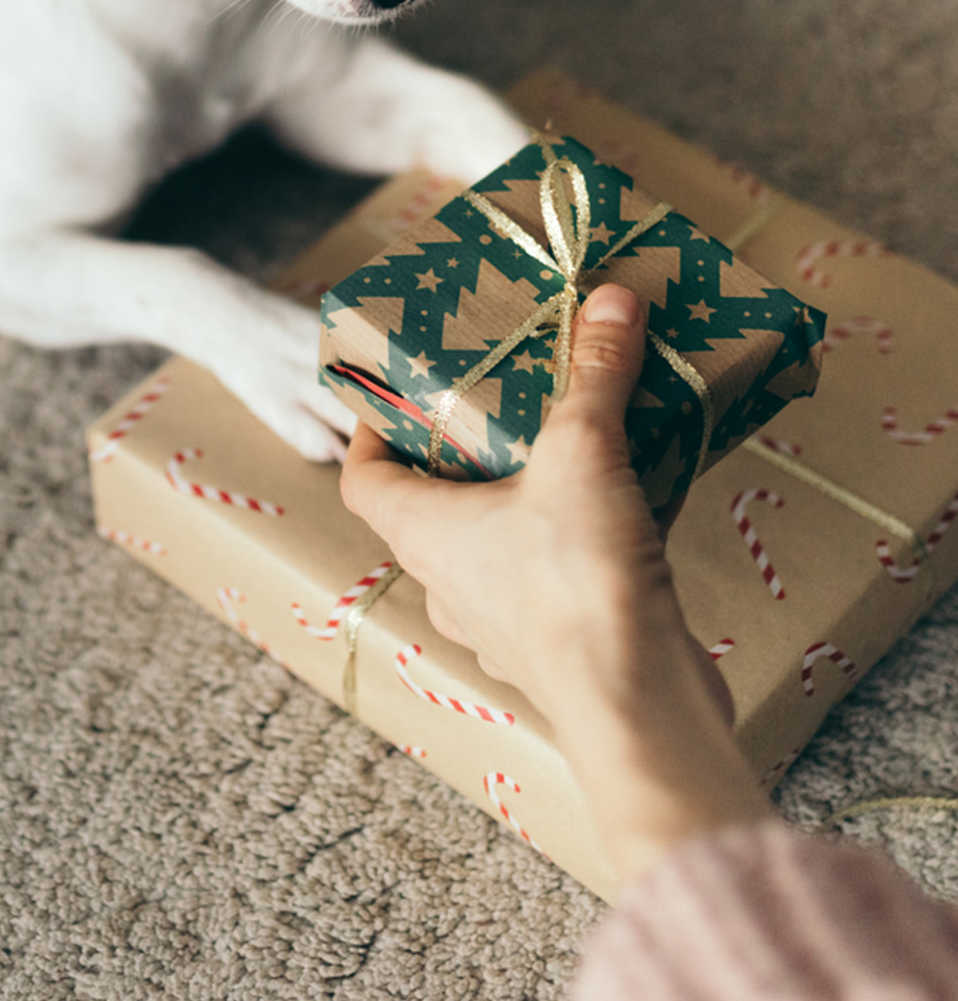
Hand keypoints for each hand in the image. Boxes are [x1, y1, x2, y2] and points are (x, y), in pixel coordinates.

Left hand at [341, 283, 771, 884]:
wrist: (641, 705)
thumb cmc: (576, 580)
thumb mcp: (582, 452)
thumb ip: (594, 373)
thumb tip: (607, 298)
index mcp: (421, 530)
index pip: (362, 475)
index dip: (371, 427)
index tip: (400, 385)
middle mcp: (448, 578)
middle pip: (431, 501)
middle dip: (465, 446)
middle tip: (502, 393)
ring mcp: (500, 620)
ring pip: (495, 540)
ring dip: (524, 492)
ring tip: (569, 438)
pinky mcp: (558, 644)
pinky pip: (556, 572)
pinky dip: (580, 534)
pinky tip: (629, 499)